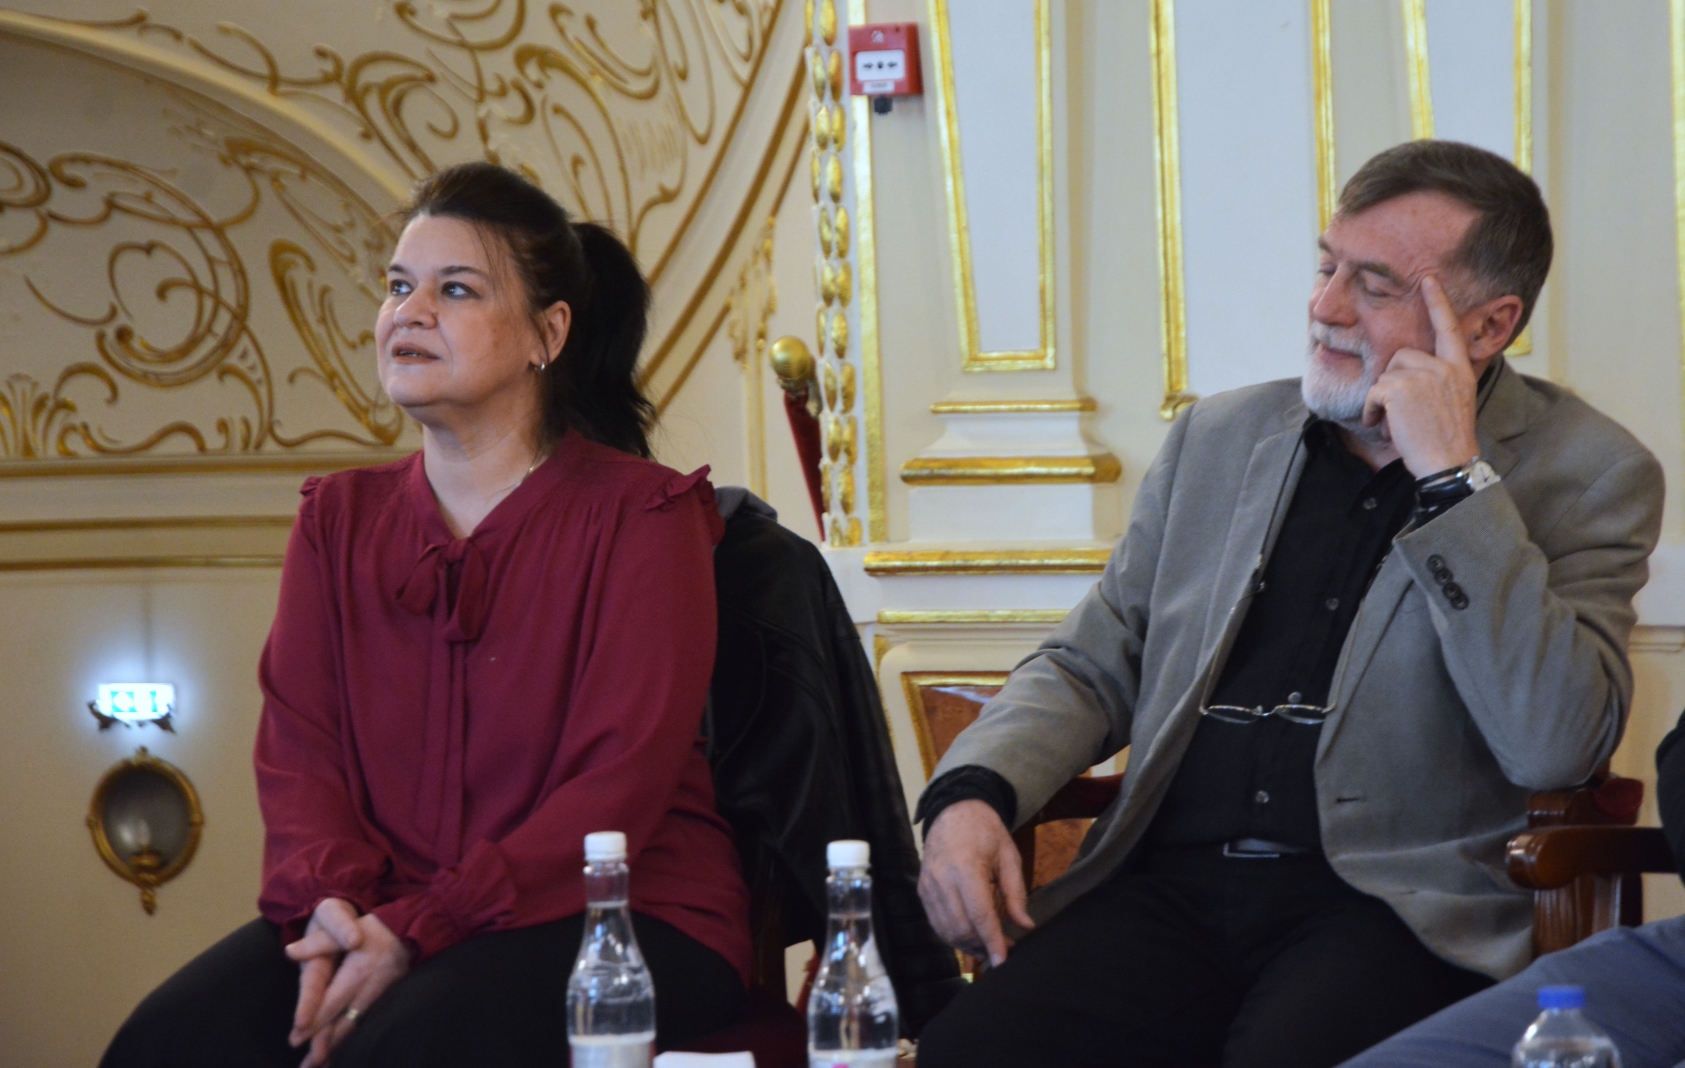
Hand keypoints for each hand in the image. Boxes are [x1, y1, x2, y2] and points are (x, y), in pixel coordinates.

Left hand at [287, 904, 410, 1066]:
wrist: (416, 932)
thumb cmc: (379, 929)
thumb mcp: (349, 927)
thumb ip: (319, 942)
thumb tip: (290, 951)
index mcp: (357, 974)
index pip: (331, 1003)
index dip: (313, 1022)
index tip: (295, 1039)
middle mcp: (368, 991)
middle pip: (342, 1024)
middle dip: (323, 1046)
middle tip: (306, 1066)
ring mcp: (379, 999)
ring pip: (354, 1029)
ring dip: (337, 1049)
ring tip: (320, 1066)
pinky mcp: (385, 1002)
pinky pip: (364, 1027)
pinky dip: (351, 1042)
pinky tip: (342, 1053)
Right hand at [917, 800, 1034, 966]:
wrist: (953, 810)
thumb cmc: (986, 832)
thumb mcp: (1009, 856)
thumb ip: (1016, 893)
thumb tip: (1025, 926)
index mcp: (966, 868)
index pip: (980, 915)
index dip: (993, 941)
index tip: (1003, 961)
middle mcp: (942, 879)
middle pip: (961, 927)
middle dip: (982, 946)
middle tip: (1004, 951)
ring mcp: (928, 886)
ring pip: (946, 930)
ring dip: (968, 945)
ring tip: (988, 947)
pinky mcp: (922, 890)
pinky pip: (936, 923)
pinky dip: (953, 936)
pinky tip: (970, 937)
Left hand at [1361, 276, 1481, 476]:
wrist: (1448, 463)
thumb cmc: (1446, 440)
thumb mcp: (1453, 401)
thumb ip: (1438, 379)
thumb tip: (1407, 369)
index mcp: (1460, 369)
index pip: (1449, 329)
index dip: (1438, 303)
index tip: (1428, 279)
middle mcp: (1444, 368)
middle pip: (1401, 356)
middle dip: (1393, 382)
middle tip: (1401, 412)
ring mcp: (1423, 376)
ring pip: (1385, 375)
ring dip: (1382, 401)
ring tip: (1397, 424)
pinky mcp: (1400, 389)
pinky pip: (1374, 392)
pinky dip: (1373, 411)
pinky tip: (1386, 427)